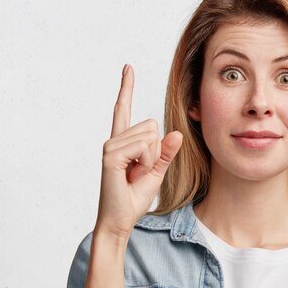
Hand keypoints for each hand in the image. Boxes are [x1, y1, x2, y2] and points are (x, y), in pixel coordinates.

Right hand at [94, 64, 182, 240]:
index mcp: (123, 141)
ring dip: (150, 159)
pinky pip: (143, 147)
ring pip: (150, 136)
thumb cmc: (134, 197)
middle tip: (140, 172)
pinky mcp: (111, 156)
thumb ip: (165, 153)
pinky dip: (145, 163)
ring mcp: (110, 146)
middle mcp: (114, 139)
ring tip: (134, 175)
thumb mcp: (156, 171)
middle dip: (155, 151)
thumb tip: (176, 133)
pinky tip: (132, 175)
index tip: (128, 67)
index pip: (124, 108)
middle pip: (152, 126)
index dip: (127, 88)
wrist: (120, 220)